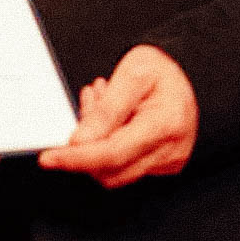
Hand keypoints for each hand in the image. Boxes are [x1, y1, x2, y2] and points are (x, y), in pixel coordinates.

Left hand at [38, 44, 197, 188]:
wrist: (190, 73)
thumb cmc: (163, 70)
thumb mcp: (132, 73)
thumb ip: (106, 109)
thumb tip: (80, 142)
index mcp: (164, 125)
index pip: (112, 155)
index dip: (76, 159)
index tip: (50, 158)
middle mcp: (169, 150)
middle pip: (111, 170)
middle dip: (85, 146)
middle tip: (88, 103)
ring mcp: (166, 161)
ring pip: (114, 170)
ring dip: (95, 143)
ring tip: (99, 103)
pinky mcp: (161, 164)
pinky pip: (124, 164)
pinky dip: (107, 144)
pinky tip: (109, 116)